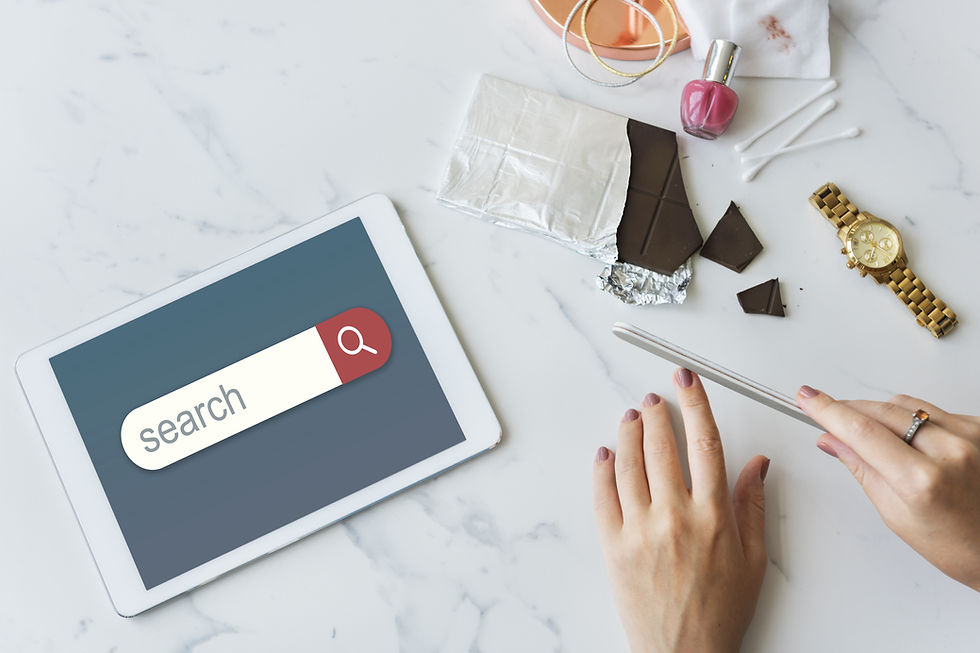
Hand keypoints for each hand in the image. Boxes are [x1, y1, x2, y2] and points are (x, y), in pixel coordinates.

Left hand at [593, 369, 769, 652]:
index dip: (695, 404)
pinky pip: (602, 495)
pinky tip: (606, 453)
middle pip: (662, 446)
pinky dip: (602, 468)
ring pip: (629, 464)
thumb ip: (752, 505)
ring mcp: (639, 529)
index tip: (686, 380)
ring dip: (629, 432)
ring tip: (632, 416)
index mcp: (713, 516)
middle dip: (658, 413)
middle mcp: (675, 517)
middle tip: (655, 398)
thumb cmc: (720, 611)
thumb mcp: (753, 560)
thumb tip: (757, 463)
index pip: (705, 443)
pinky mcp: (612, 545)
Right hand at [797, 386, 979, 591]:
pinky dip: (912, 421)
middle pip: (881, 411)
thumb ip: (862, 469)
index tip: (806, 398)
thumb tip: (832, 439)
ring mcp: (970, 435)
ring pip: (905, 406)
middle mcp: (950, 451)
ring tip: (878, 441)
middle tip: (826, 412)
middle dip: (848, 409)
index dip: (827, 410)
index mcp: (922, 480)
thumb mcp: (897, 515)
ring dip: (881, 415)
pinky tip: (912, 442)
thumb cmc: (958, 544)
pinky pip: (931, 410)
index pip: (861, 431)